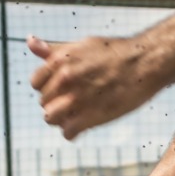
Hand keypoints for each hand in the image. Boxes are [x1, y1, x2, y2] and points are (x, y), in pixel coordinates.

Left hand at [28, 35, 163, 139]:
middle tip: (75, 101)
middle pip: (44, 102)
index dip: (48, 87)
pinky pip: (68, 133)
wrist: (144, 63)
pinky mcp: (90, 117)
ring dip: (62, 119)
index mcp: (60, 61)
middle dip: (57, 103)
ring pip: (51, 119)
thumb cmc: (114, 52)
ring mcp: (76, 99)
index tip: (62, 88)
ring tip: (77, 114)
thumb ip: (54, 49)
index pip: (36, 83)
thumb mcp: (81, 45)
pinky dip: (73, 132)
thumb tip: (30, 42)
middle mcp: (64, 80)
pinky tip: (84, 124)